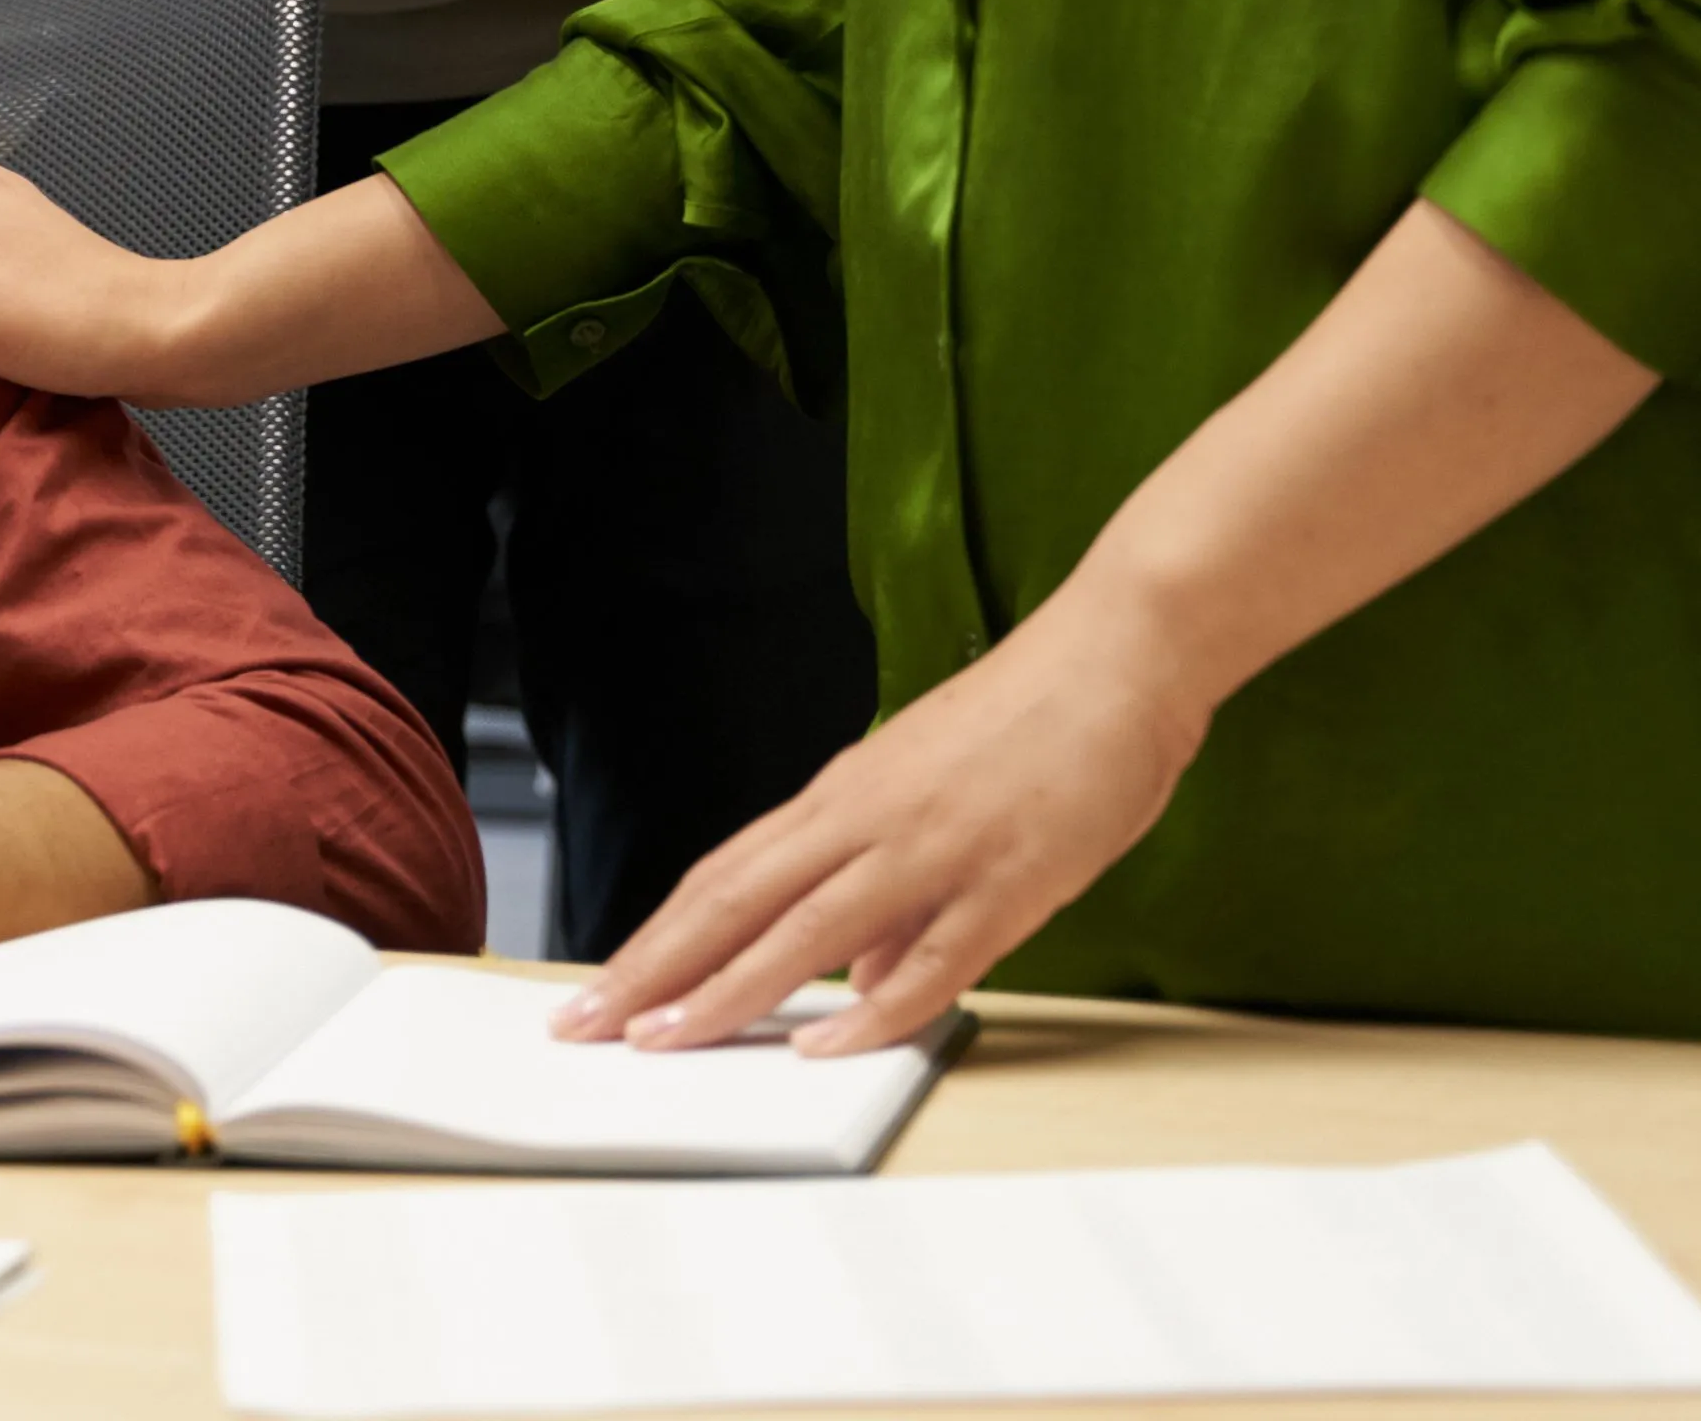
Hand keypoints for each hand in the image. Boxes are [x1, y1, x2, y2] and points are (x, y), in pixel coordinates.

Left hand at [554, 586, 1206, 1055]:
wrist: (1117, 655)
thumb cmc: (1031, 725)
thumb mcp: (931, 801)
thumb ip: (890, 899)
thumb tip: (859, 983)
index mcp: (842, 796)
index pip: (722, 877)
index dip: (657, 937)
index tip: (603, 989)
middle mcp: (867, 818)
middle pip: (735, 900)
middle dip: (654, 970)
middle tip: (583, 1024)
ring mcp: (933, 847)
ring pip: (806, 929)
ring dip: (727, 990)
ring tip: (662, 1040)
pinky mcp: (1007, 878)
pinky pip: (932, 959)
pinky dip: (874, 1009)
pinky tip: (825, 1045)